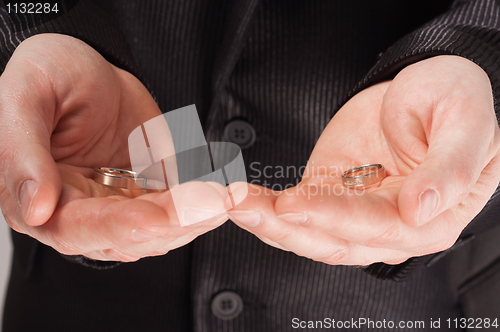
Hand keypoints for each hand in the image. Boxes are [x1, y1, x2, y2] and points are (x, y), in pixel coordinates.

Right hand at [0, 34, 227, 261]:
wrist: (88, 66)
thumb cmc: (50, 75)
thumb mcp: (25, 97)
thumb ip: (23, 154)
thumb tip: (35, 210)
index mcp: (38, 197)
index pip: (78, 229)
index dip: (122, 225)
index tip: (160, 216)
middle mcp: (80, 211)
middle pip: (129, 237)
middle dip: (174, 223)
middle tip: (211, 203)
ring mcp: (119, 204)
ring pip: (160, 230)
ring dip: (194, 217)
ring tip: (223, 197)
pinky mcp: (149, 193)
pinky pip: (178, 208)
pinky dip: (201, 203)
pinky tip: (221, 192)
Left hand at [228, 55, 499, 264]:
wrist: (426, 88)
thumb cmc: (453, 102)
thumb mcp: (467, 123)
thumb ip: (450, 169)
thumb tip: (421, 209)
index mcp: (430, 216)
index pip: (378, 226)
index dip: (335, 217)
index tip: (296, 204)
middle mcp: (390, 225)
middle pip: (333, 239)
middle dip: (285, 226)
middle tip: (243, 206)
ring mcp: (355, 212)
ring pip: (308, 231)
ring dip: (268, 221)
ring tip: (234, 200)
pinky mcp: (329, 194)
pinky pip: (296, 210)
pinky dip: (267, 207)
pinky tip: (243, 197)